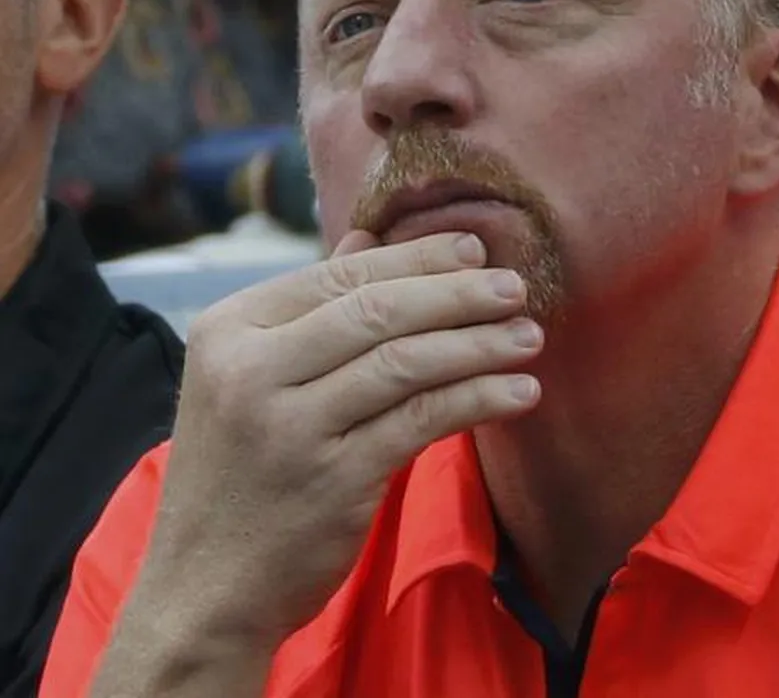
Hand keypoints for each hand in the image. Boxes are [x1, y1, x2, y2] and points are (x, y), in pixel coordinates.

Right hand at [137, 230, 542, 645]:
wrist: (204, 586)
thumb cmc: (239, 476)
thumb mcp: (248, 380)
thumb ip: (309, 309)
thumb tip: (368, 236)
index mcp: (228, 330)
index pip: (338, 275)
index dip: (415, 259)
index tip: (475, 251)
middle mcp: (251, 369)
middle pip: (378, 310)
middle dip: (458, 294)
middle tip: (516, 288)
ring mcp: (291, 426)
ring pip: (406, 362)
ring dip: (479, 345)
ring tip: (528, 337)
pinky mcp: (334, 479)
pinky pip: (422, 420)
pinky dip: (477, 399)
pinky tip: (517, 392)